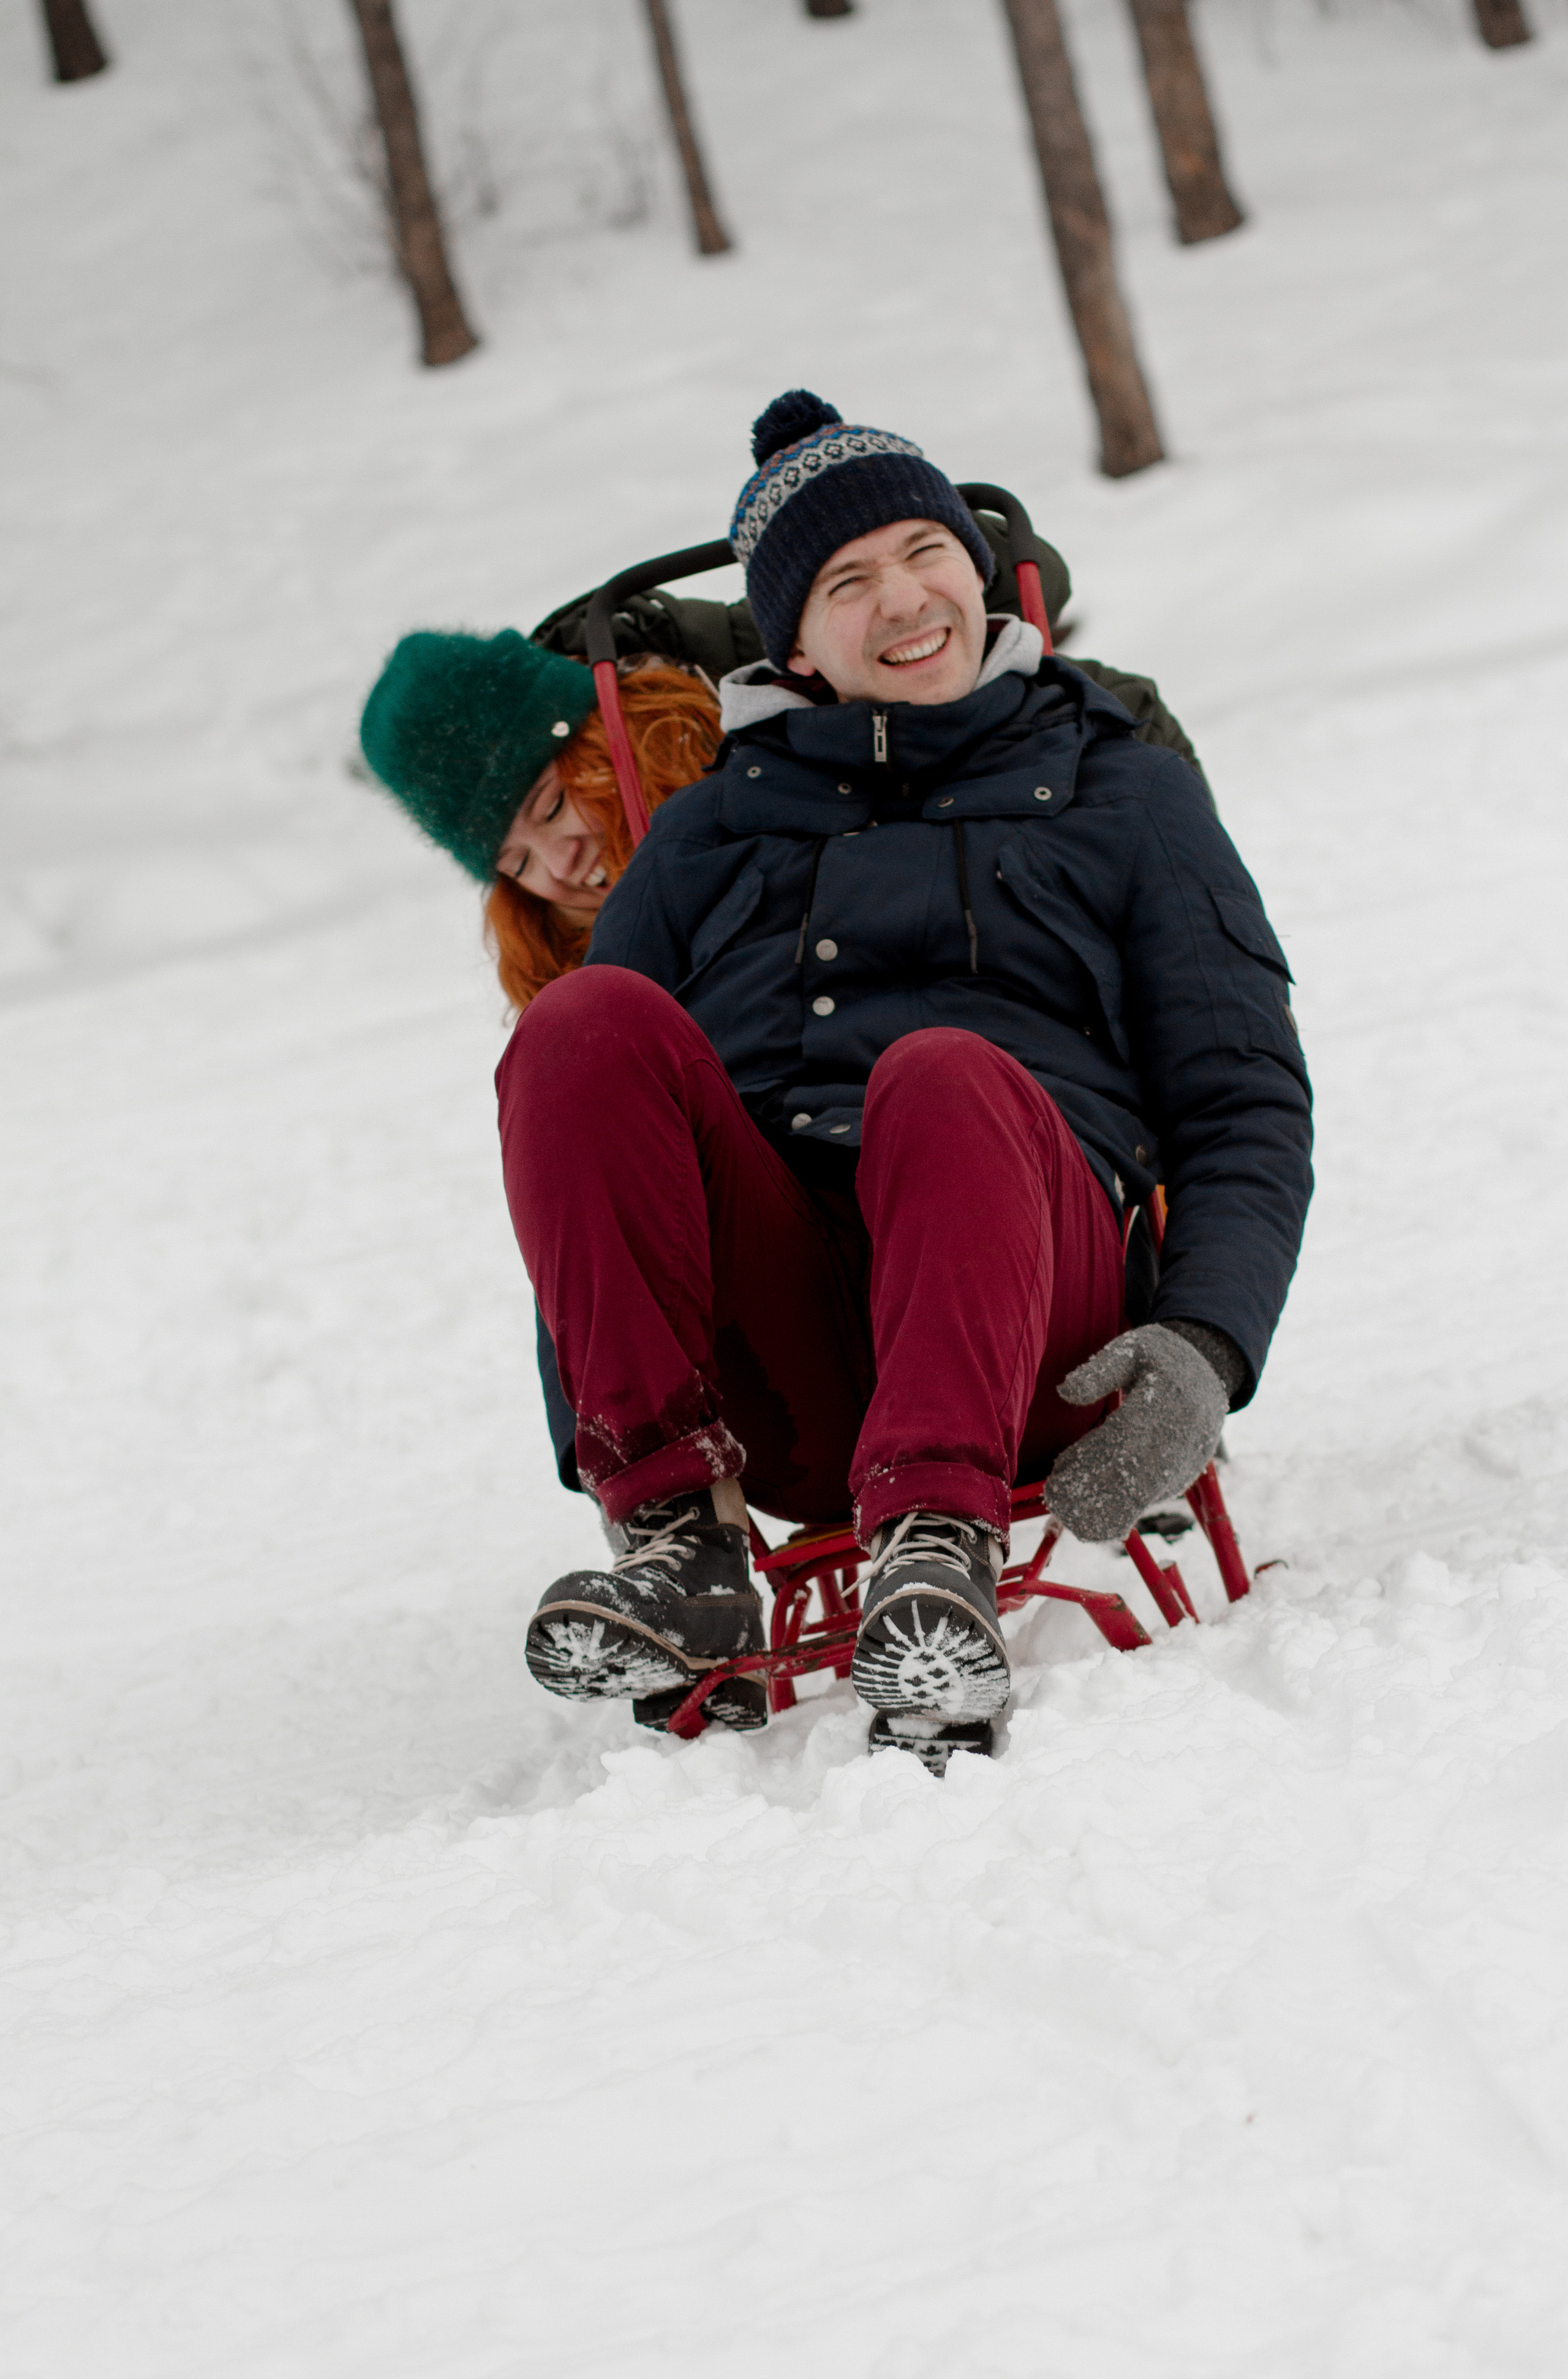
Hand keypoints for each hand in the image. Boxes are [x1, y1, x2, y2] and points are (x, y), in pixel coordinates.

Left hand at [1047, 1323, 1237, 1544]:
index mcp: (1165, 1406)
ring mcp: (1179, 1467)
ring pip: (1137, 1501)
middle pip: (1131, 1482)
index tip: (1058, 1471)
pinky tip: (1083, 1502)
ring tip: (1062, 1504)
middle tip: (1053, 1497)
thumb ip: (1099, 1370)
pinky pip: (1144, 1501)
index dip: (1090, 1463)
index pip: (1123, 1443)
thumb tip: (1065, 1392)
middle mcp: (1176, 1444)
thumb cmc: (1160, 1360)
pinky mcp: (1176, 1481)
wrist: (1208, 1378)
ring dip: (1098, 1507)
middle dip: (1089, 1495)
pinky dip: (1113, 1508)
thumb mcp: (1131, 1350)